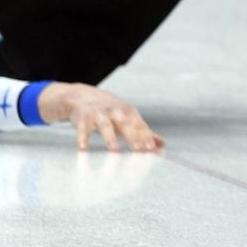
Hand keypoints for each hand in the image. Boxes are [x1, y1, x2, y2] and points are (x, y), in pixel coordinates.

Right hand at [39, 83, 163, 152]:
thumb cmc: (110, 110)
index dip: (146, 136)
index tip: (151, 149)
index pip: (140, 125)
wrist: (83, 96)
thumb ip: (144, 132)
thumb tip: (162, 144)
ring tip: (115, 150)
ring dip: (110, 138)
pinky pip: (83, 128)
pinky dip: (83, 137)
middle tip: (138, 150)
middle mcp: (115, 111)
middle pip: (125, 124)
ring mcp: (99, 114)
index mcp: (128, 112)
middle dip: (132, 136)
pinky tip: (84, 148)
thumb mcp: (128, 118)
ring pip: (106, 125)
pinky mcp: (84, 118)